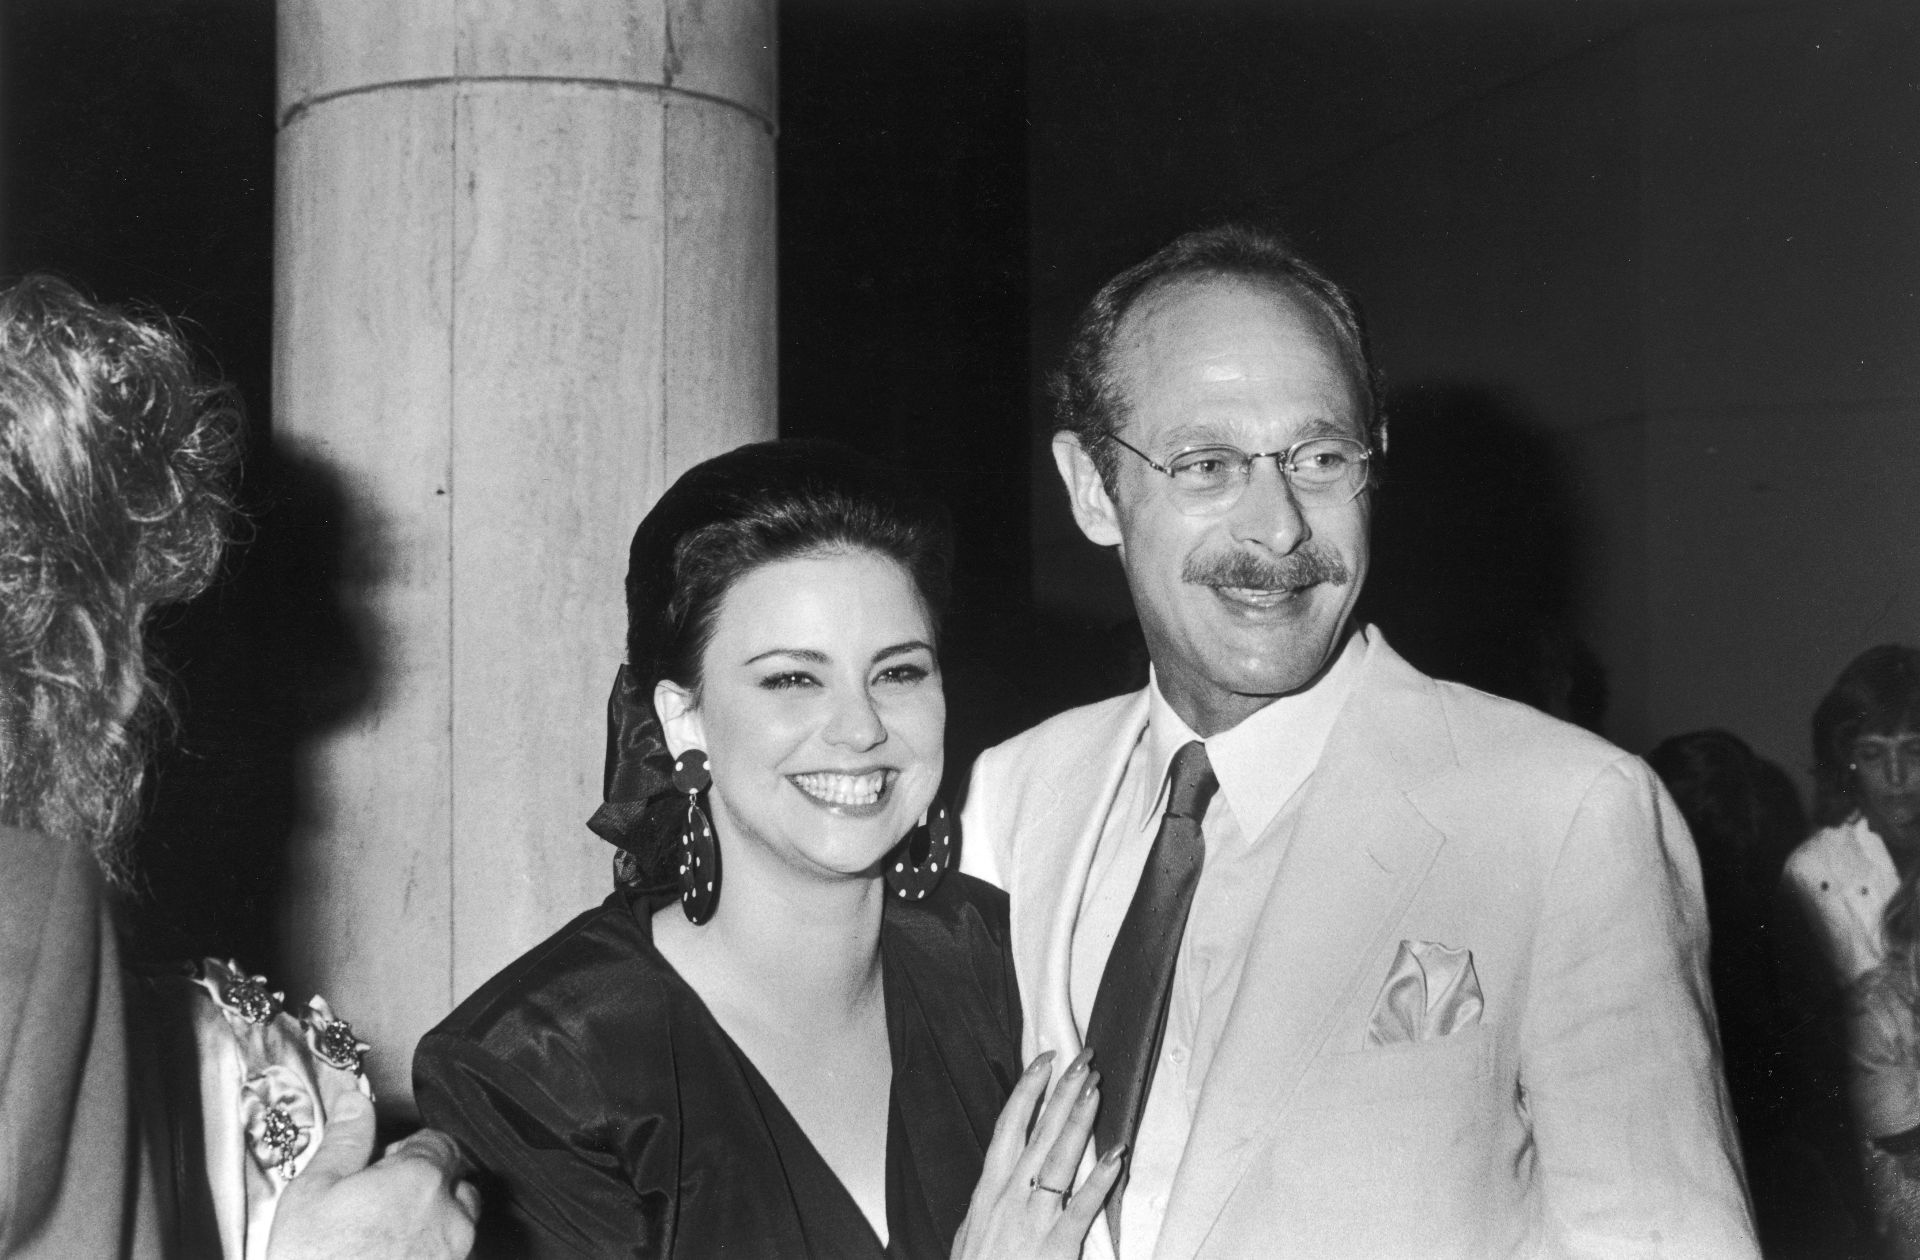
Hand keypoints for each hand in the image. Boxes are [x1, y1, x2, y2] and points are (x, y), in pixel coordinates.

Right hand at [267, 1091, 480, 1259]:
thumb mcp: (313, 1192)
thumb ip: (345, 1140)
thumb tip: (355, 1101)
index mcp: (421, 1179)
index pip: (438, 1142)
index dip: (408, 1147)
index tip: (383, 1161)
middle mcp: (450, 1216)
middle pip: (456, 1180)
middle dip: (427, 1181)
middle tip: (381, 1198)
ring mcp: (454, 1254)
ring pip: (459, 1221)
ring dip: (433, 1217)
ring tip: (385, 1231)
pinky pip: (450, 1254)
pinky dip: (430, 1249)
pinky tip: (392, 1255)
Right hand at [951, 1049, 1122, 1259]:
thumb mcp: (969, 1234)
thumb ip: (985, 1207)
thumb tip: (992, 1185)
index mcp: (988, 1191)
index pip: (1009, 1126)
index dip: (1028, 1091)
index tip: (1044, 1060)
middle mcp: (1009, 1197)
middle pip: (1038, 1132)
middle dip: (1061, 1092)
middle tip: (1082, 1058)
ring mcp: (1033, 1220)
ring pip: (1058, 1159)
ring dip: (1079, 1121)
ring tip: (1096, 1088)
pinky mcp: (1056, 1247)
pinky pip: (1081, 1207)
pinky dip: (1099, 1180)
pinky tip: (1115, 1156)